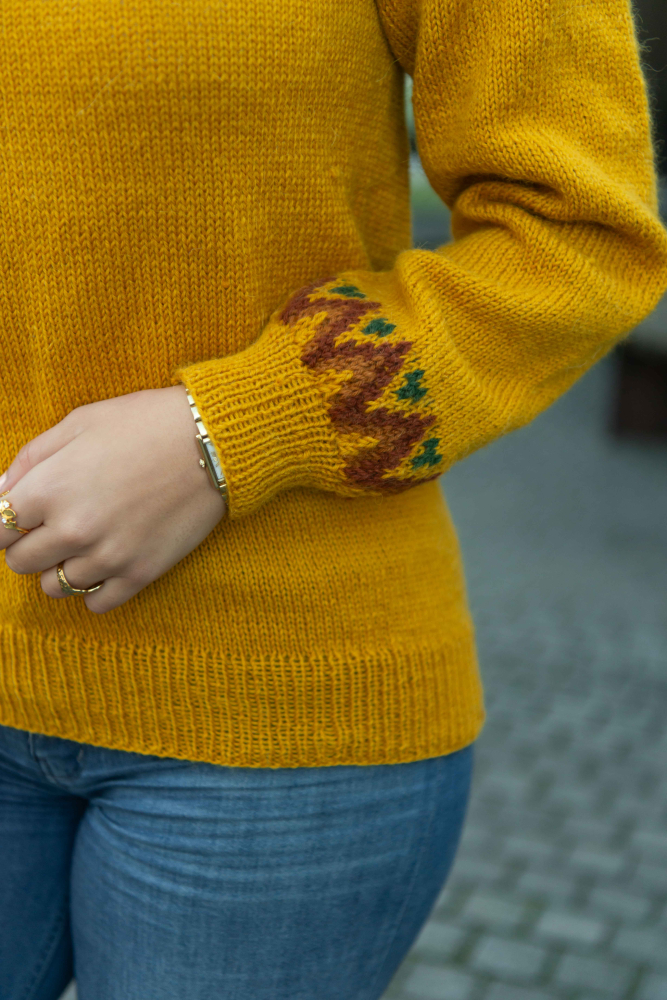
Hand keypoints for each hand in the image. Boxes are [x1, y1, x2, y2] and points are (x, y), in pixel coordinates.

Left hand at [0, 386, 225, 612]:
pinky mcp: (140, 573)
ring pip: (54, 588)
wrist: (212, 443)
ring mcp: (107, 557)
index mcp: (48, 489)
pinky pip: (96, 603)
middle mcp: (72, 530)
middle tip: (54, 525)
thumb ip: (30, 459)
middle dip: (30, 544)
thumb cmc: (144, 423)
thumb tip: (2, 491)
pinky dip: (94, 589)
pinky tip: (106, 563)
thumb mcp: (79, 422)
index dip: (6, 520)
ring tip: (83, 544)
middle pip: (20, 563)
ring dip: (59, 568)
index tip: (24, 514)